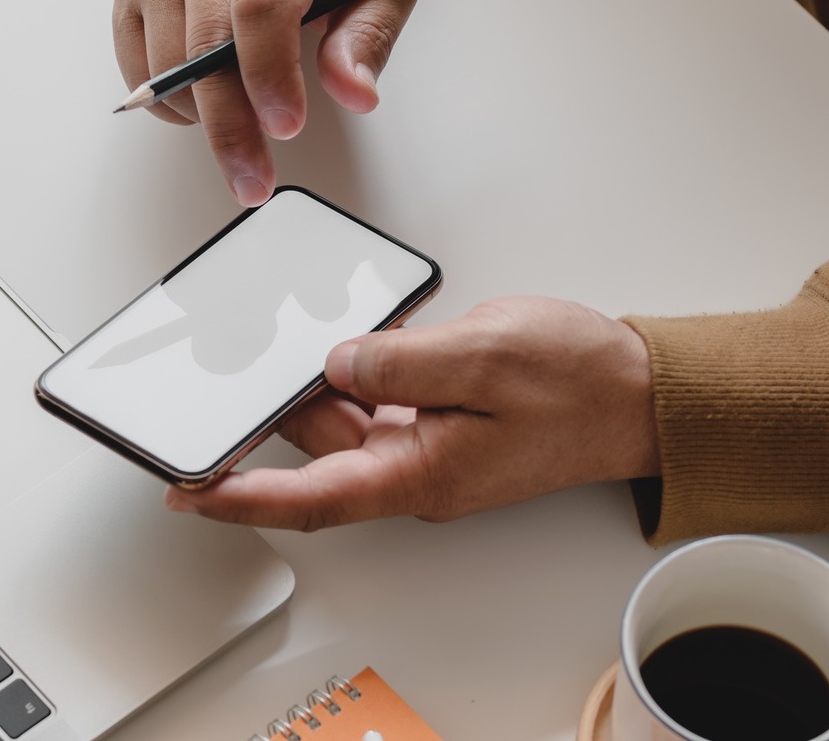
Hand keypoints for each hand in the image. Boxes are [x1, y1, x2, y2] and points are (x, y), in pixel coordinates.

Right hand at [113, 0, 419, 205]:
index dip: (270, 74)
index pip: (262, 4)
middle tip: (253, 180)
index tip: (286, 126)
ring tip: (241, 137)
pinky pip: (136, 61)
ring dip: (203, 118)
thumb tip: (355, 93)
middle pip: (206, 44)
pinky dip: (168, 100)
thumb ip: (371, 31)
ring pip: (166, 61)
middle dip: (231, 126)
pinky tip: (205, 104)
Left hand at [164, 297, 658, 529]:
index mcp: (422, 474)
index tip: (186, 490)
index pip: (309, 498)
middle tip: (237, 368)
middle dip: (277, 409)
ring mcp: (427, 447)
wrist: (642, 394)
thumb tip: (337, 361)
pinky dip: (361, 368)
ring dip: (323, 380)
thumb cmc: (583, 384)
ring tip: (312, 331)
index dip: (240, 497)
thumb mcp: (486, 354)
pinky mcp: (439, 422)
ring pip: (344, 419)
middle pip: (319, 450)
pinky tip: (365, 332)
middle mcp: (416, 471)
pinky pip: (378, 400)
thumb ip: (401, 360)